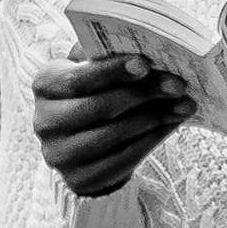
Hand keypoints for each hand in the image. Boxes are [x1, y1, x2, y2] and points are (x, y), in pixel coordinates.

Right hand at [31, 53, 192, 196]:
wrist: (81, 146)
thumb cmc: (92, 96)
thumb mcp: (91, 73)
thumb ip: (107, 59)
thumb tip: (147, 47)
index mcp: (44, 86)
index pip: (77, 79)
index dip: (112, 71)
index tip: (146, 63)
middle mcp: (45, 122)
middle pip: (98, 107)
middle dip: (143, 94)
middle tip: (177, 85)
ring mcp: (59, 155)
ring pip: (113, 135)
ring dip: (153, 118)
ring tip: (182, 105)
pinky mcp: (79, 179)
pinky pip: (122, 160)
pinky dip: (150, 140)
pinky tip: (170, 125)